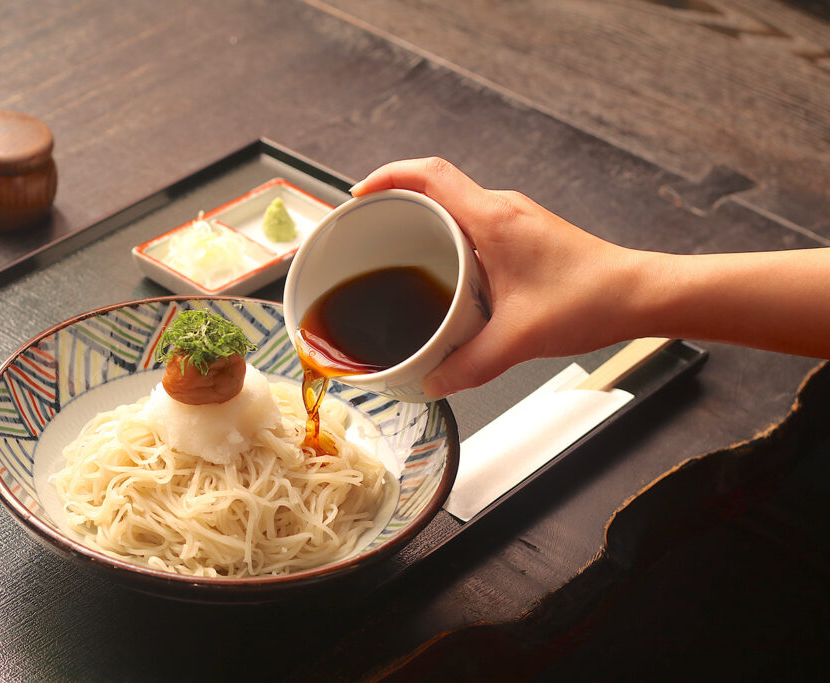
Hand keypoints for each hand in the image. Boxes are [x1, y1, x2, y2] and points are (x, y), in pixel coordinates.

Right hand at [351, 157, 647, 396]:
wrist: (640, 294)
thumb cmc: (590, 300)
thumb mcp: (518, 340)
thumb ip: (469, 364)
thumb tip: (433, 383)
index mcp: (494, 218)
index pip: (428, 173)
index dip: (385, 176)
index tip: (356, 197)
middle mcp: (502, 208)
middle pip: (434, 185)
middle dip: (393, 199)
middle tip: (366, 228)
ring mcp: (514, 219)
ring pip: (454, 204)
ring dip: (421, 219)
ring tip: (393, 250)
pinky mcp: (522, 235)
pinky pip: (472, 224)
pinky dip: (446, 237)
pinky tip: (440, 273)